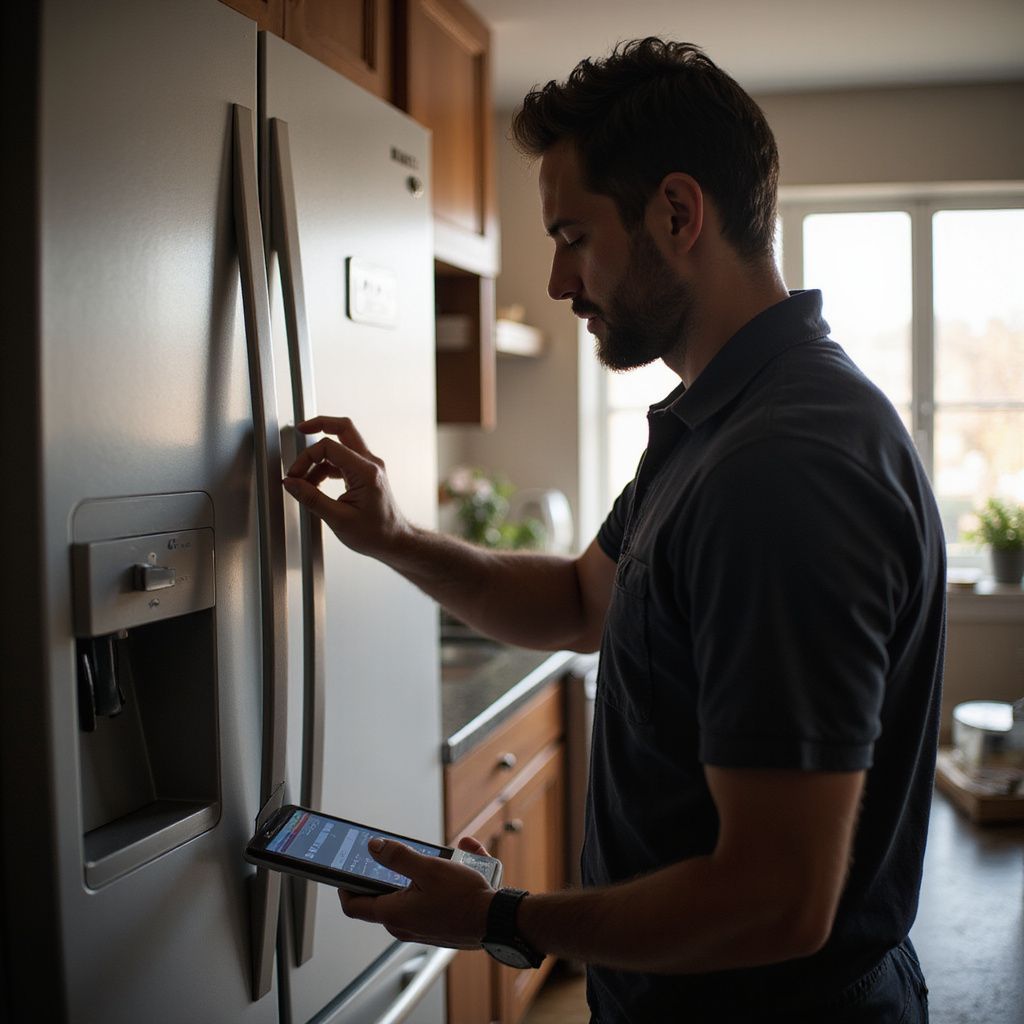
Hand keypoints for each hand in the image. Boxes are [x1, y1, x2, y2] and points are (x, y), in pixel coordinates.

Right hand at [282, 416, 409, 558]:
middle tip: (301, 429)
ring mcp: (370, 467)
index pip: (329, 447)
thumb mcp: (338, 519)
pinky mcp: (366, 474)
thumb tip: (292, 483)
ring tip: (304, 480)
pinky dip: (326, 468)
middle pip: (344, 428)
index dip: (307, 457)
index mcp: (366, 472)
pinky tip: (315, 484)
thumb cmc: (376, 534)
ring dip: (320, 458)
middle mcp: (371, 464)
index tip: (295, 474)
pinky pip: (343, 461)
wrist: (394, 542)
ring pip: (342, 445)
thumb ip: (312, 498)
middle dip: (320, 426)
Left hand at [339, 835, 495, 948]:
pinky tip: (453, 869)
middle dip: (386, 874)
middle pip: (380, 898)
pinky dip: (433, 884)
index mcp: (394, 914)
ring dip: (415, 876)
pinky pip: (425, 901)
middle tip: (391, 856)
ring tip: (434, 860)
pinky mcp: (434, 927)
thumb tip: (373, 847)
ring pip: (406, 897)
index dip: (343, 887)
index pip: (354, 905)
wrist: (496, 922)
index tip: (341, 871)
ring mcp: (419, 928)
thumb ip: (397, 857)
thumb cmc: (465, 899)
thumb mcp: (428, 869)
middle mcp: (403, 925)